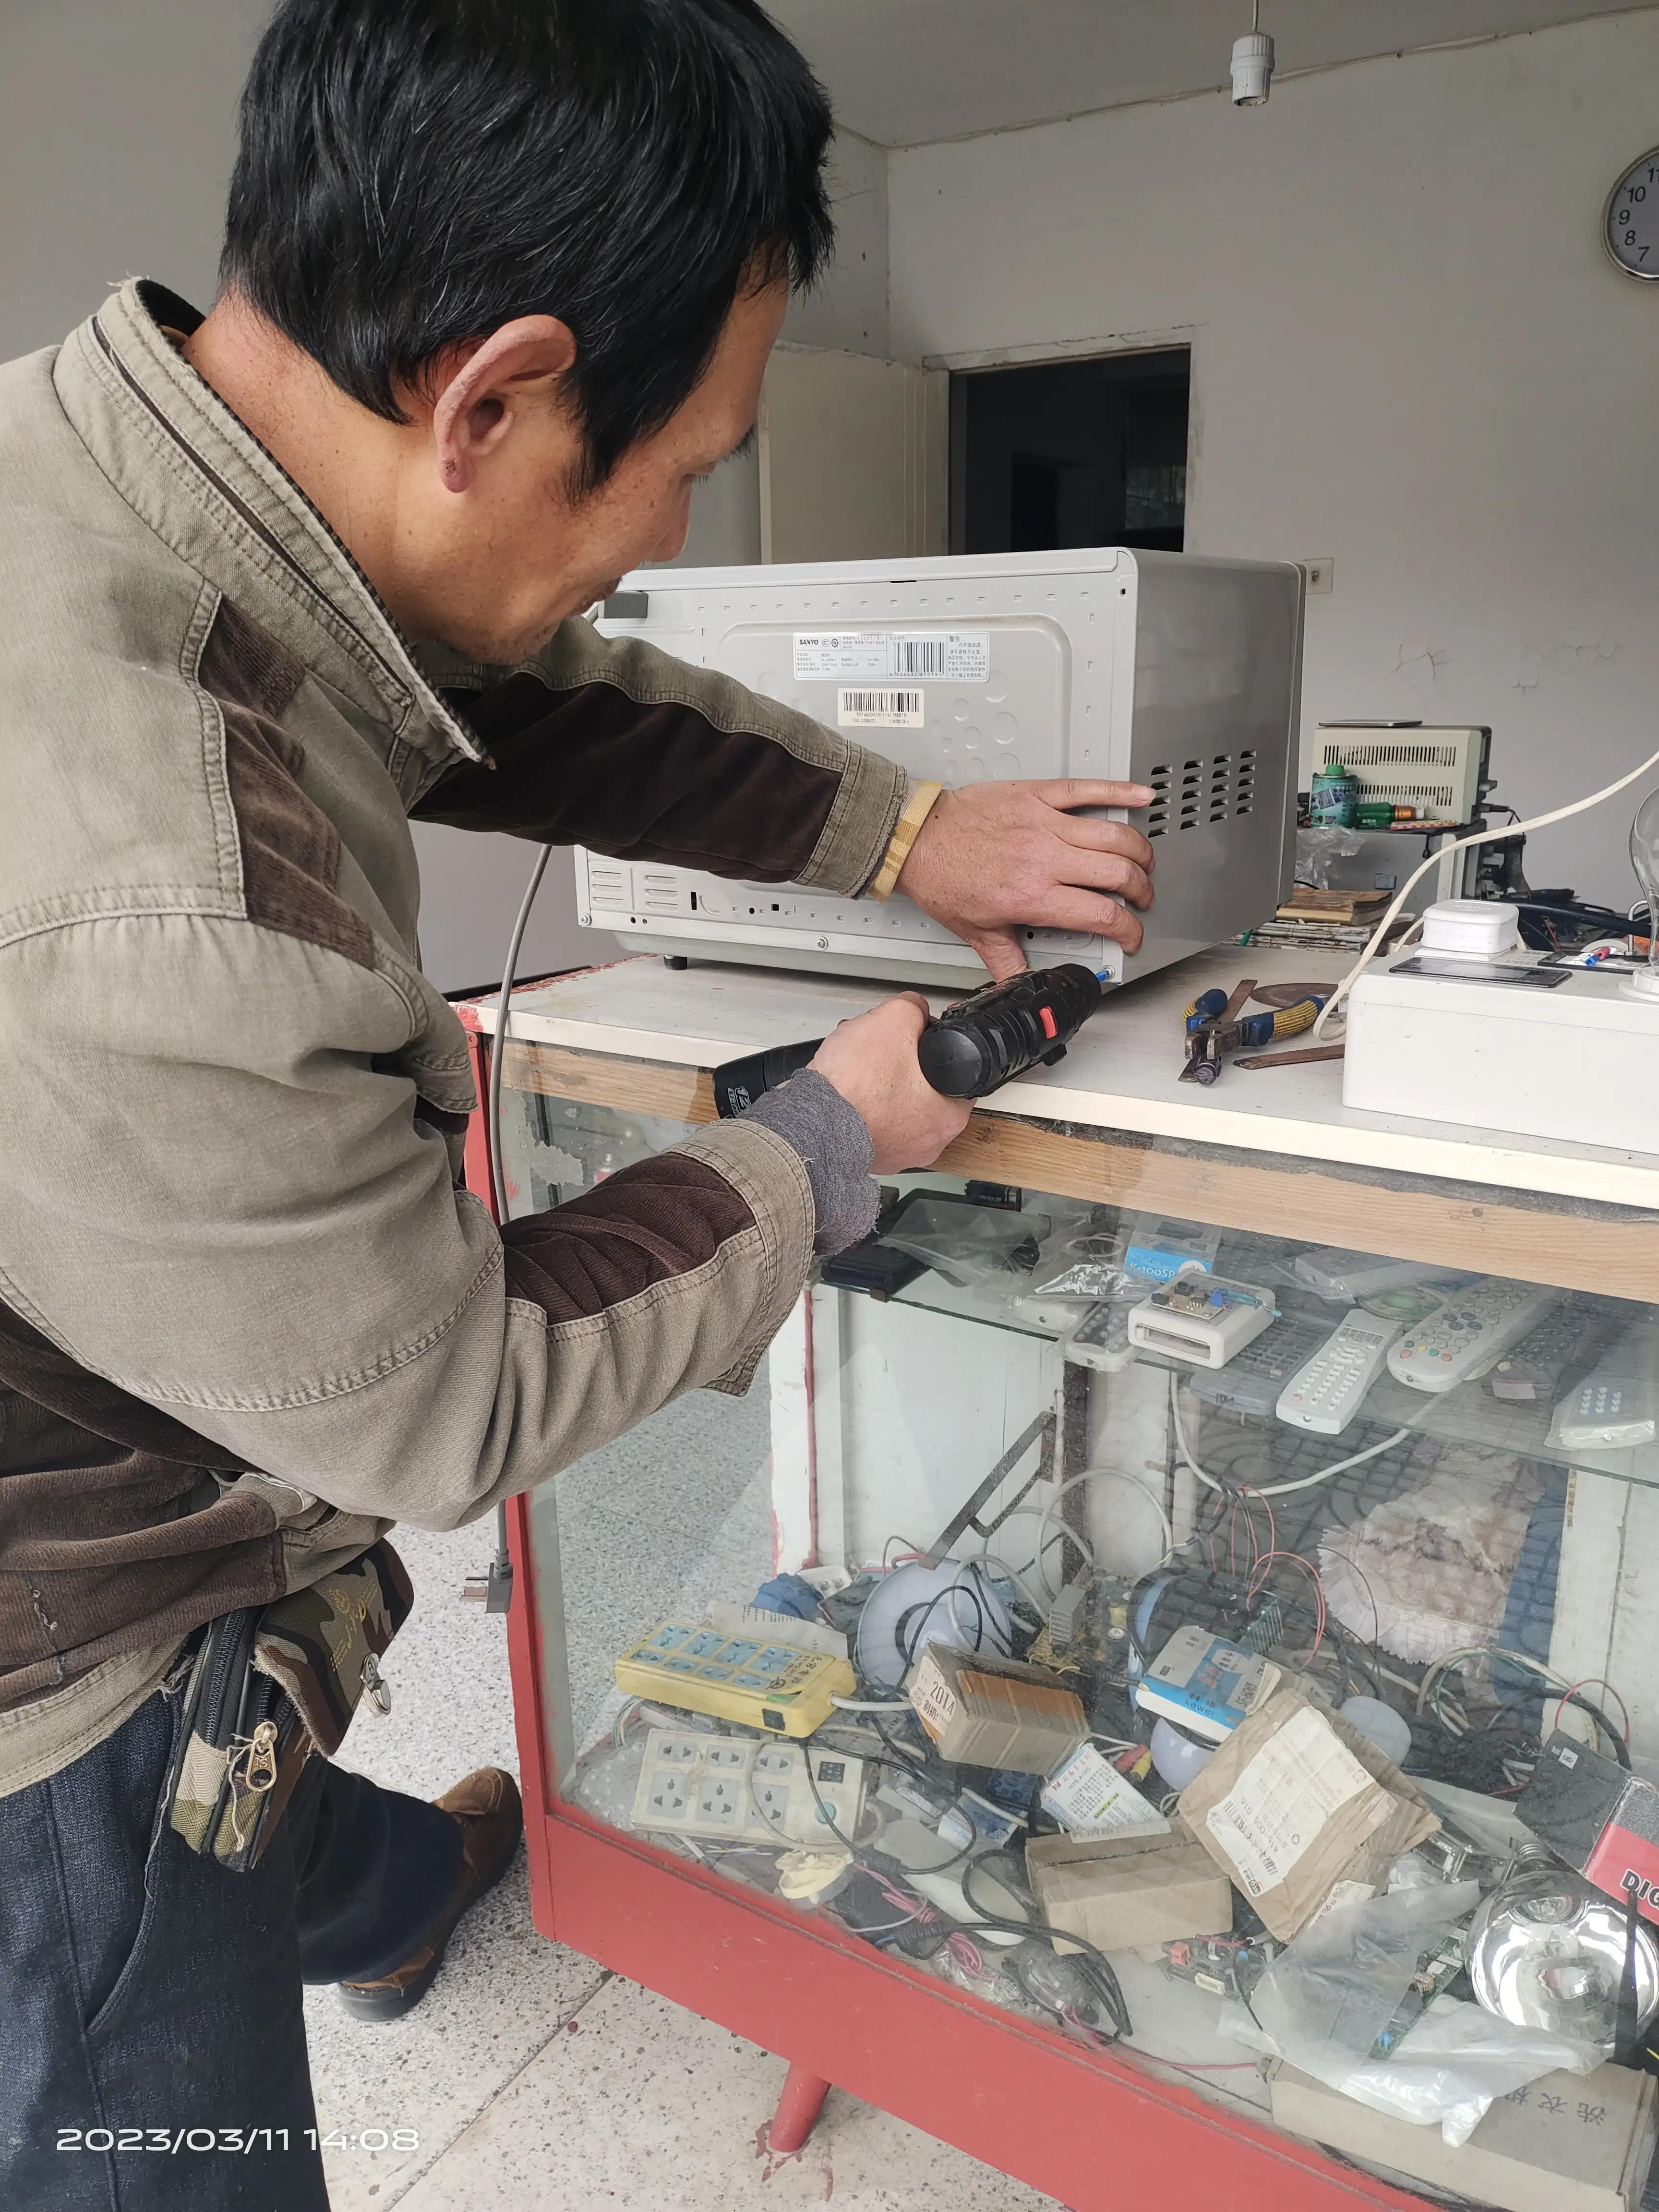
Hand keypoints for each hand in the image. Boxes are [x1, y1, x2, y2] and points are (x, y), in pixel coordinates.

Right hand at [809, 994, 971, 1173]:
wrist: (809, 1119)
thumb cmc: (853, 1086)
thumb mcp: (894, 1019)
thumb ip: (913, 1007)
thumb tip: (914, 1007)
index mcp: (949, 1117)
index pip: (959, 1073)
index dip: (938, 1047)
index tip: (921, 1040)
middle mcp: (927, 1143)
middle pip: (924, 1087)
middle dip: (902, 1060)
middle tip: (884, 1048)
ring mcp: (896, 1153)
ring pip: (895, 1103)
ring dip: (878, 1079)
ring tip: (858, 1060)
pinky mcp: (866, 1155)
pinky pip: (870, 1120)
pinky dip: (860, 1101)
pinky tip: (847, 1084)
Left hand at [894, 779, 1155, 981]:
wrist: (916, 839)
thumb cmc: (942, 878)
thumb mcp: (975, 932)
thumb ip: (1006, 962)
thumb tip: (1021, 984)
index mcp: (1034, 897)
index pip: (1101, 915)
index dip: (1128, 929)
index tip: (1131, 935)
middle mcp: (1045, 860)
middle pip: (1117, 874)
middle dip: (1141, 890)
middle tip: (1142, 898)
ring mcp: (1044, 824)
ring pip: (1112, 835)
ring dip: (1138, 850)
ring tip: (1143, 862)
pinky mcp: (1037, 796)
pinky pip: (1087, 789)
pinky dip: (1119, 790)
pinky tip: (1140, 794)